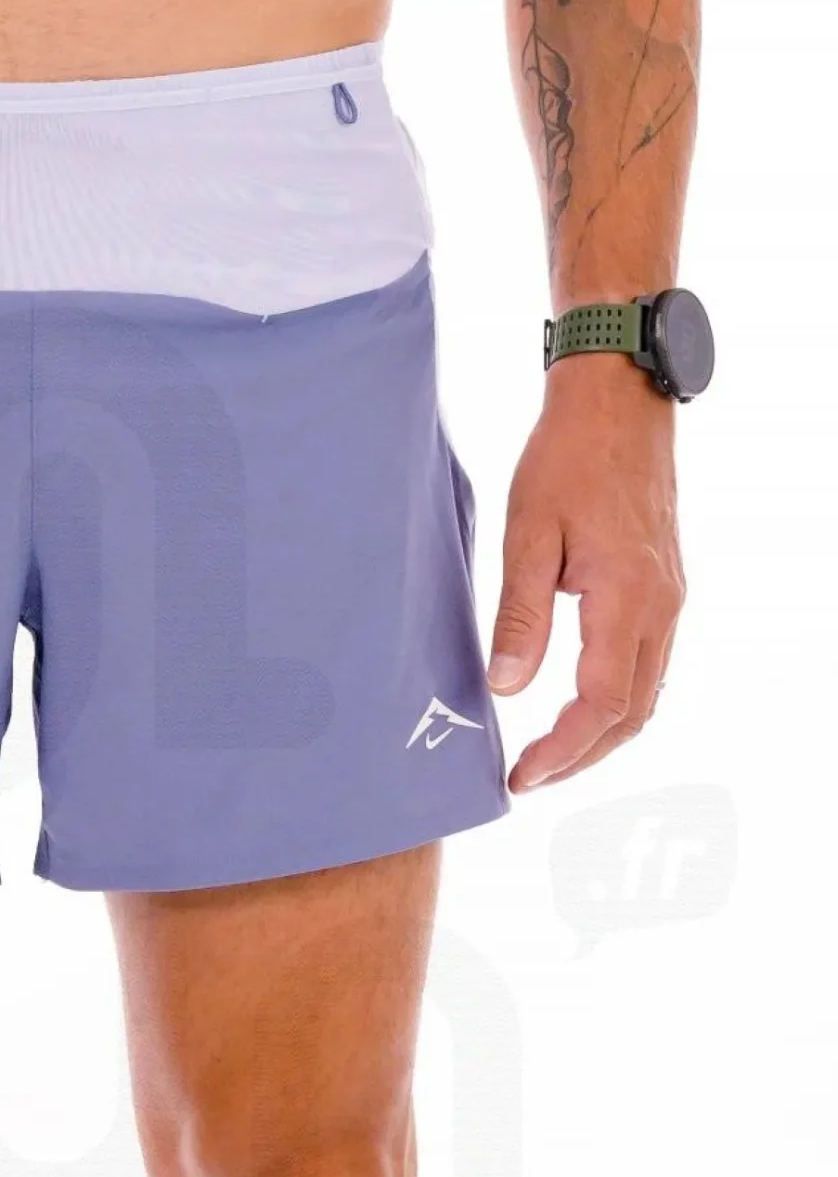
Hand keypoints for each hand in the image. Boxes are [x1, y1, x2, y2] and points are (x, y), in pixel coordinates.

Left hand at [487, 356, 683, 793]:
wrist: (619, 398)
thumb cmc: (568, 455)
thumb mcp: (528, 533)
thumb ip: (519, 616)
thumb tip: (507, 687)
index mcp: (627, 598)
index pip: (600, 705)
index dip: (561, 752)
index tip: (521, 776)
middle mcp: (660, 606)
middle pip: (630, 714)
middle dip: (580, 757)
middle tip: (529, 777)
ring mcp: (669, 598)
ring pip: (645, 694)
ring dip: (600, 735)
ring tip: (549, 754)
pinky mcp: (664, 587)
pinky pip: (649, 665)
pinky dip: (615, 701)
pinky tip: (577, 707)